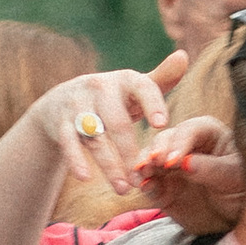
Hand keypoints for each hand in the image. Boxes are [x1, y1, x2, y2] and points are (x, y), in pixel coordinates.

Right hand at [25, 59, 185, 206]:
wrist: (61, 100)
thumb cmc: (112, 98)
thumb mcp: (134, 87)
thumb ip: (162, 78)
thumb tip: (184, 56)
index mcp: (125, 80)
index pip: (142, 87)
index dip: (152, 104)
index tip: (162, 125)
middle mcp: (100, 88)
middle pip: (118, 122)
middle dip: (130, 151)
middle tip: (144, 176)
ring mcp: (77, 104)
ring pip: (95, 137)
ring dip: (109, 165)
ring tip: (124, 188)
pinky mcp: (61, 122)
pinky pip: (69, 142)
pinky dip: (76, 160)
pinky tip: (85, 178)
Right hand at [133, 112, 243, 237]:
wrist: (235, 220)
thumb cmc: (243, 191)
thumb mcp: (234, 178)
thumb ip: (211, 169)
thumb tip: (186, 163)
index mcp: (209, 133)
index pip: (190, 130)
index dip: (180, 142)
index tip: (173, 161)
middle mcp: (186, 145)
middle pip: (164, 139)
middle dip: (156, 150)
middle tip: (153, 164)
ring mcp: (171, 166)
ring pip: (150, 158)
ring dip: (143, 164)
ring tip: (142, 174)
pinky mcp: (162, 187)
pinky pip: (148, 183)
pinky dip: (143, 184)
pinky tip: (144, 187)